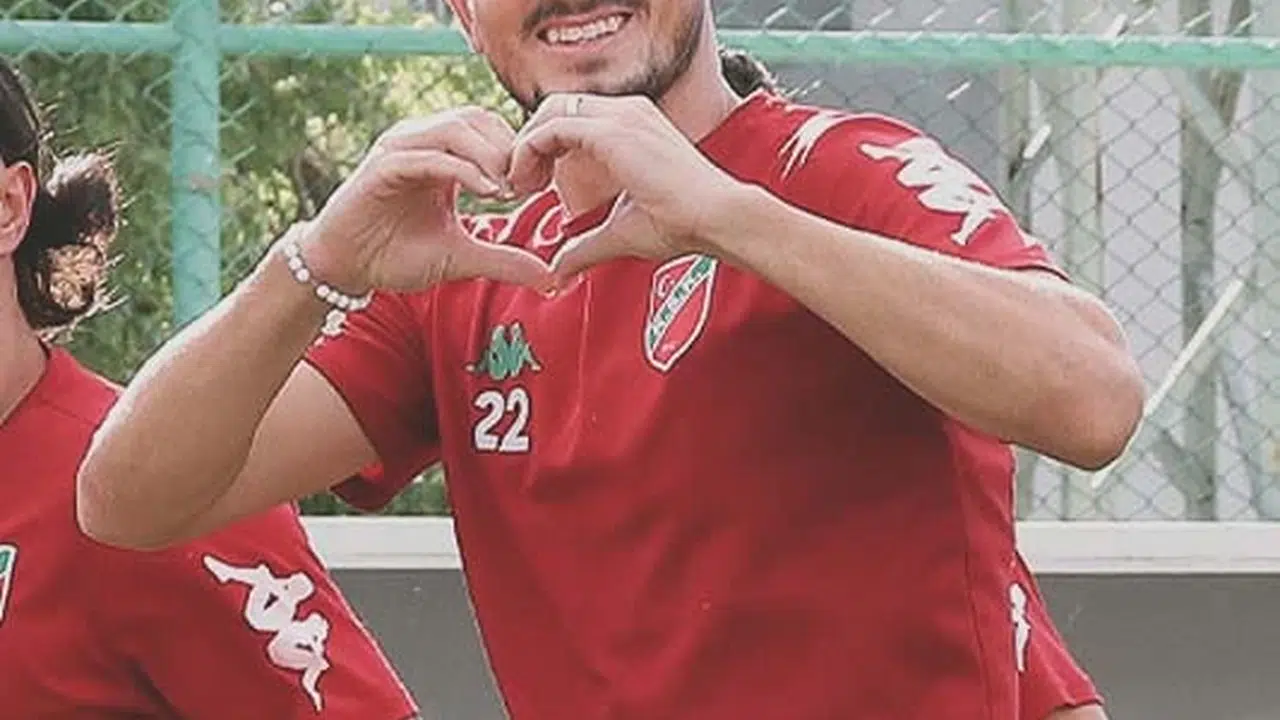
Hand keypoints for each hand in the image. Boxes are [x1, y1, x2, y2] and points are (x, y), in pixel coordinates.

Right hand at [301, 107, 552, 293]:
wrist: (345, 268)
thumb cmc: (397, 256)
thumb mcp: (463, 257)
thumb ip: (505, 260)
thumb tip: (553, 279)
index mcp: (442, 154)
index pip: (490, 128)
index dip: (520, 151)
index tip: (543, 186)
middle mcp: (421, 142)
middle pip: (478, 118)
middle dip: (510, 148)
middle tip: (530, 185)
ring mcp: (400, 150)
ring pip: (455, 129)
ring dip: (489, 155)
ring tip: (509, 189)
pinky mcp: (382, 167)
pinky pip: (428, 155)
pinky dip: (461, 169)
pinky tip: (486, 193)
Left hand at [506, 93, 744, 284]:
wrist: (715, 218)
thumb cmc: (682, 223)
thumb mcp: (621, 232)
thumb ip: (585, 246)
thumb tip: (560, 270)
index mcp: (631, 125)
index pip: (572, 117)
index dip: (545, 147)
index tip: (537, 185)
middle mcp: (625, 112)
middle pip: (554, 107)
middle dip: (529, 142)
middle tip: (522, 184)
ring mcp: (620, 117)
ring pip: (548, 112)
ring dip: (525, 147)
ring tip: (521, 185)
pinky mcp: (612, 132)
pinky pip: (552, 128)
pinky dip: (530, 151)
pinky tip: (529, 183)